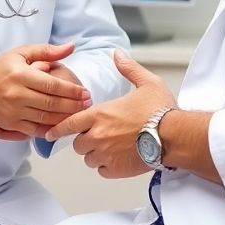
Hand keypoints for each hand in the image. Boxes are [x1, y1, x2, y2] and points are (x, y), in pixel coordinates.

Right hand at [0, 58, 84, 140]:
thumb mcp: (20, 53)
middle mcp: (17, 94)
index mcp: (21, 75)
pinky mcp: (11, 124)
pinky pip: (36, 130)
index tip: (85, 92)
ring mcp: (14, 112)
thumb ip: (46, 51)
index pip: (52, 85)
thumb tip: (71, 47)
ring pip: (46, 118)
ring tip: (80, 114)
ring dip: (66, 118)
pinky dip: (51, 129)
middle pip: (52, 103)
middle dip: (74, 105)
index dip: (72, 90)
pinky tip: (61, 125)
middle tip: (88, 104)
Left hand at [45, 50, 175, 178]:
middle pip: (78, 144)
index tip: (50, 133)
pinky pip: (102, 171)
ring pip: (89, 159)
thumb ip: (128, 68)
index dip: (58, 129)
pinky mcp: (116, 169)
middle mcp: (97, 135)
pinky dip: (107, 167)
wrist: (174, 137)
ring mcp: (105, 154)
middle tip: (101, 136)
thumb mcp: (146, 82)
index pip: (68, 124)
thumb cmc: (160, 111)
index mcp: (99, 115)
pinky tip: (118, 159)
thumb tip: (117, 54)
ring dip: (95, 155)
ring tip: (111, 148)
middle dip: (86, 141)